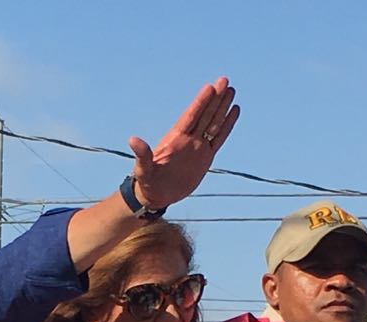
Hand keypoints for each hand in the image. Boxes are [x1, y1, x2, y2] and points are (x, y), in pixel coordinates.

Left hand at [128, 77, 239, 210]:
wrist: (156, 195)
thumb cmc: (147, 182)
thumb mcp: (143, 169)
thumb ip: (142, 155)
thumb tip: (132, 140)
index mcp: (175, 139)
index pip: (190, 116)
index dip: (200, 102)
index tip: (210, 87)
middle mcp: (188, 139)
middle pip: (205, 114)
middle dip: (215, 98)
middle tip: (224, 80)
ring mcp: (197, 146)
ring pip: (213, 123)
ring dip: (222, 107)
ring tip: (230, 90)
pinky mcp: (205, 157)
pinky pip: (219, 138)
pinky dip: (227, 125)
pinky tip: (233, 111)